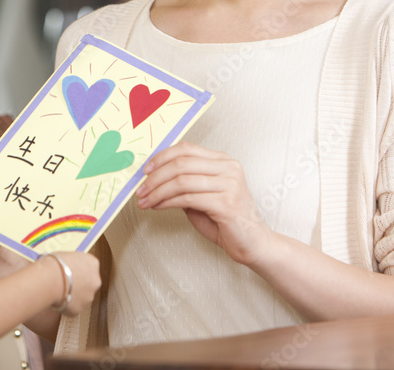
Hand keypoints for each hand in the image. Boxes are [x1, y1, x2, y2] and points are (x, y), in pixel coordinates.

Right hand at [43, 252, 100, 316]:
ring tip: (58, 291)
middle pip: (89, 283)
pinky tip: (56, 299)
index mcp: (92, 263)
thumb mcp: (66, 255)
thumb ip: (72, 262)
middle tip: (65, 283)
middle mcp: (95, 281)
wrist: (49, 280)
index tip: (70, 271)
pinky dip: (65, 305)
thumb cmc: (54, 264)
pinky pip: (72, 307)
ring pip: (82, 297)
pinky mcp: (79, 309)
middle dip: (79, 284)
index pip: (89, 267)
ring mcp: (88, 297)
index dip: (78, 269)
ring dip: (73, 295)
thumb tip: (67, 267)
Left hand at [135, 141, 274, 267]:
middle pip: (181, 163)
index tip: (145, 170)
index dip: (162, 157)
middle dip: (155, 177)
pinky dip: (168, 202)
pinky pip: (188, 198)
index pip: (186, 149)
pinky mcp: (227, 203)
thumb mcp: (201, 195)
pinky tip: (159, 206)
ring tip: (146, 201)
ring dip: (158, 191)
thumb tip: (153, 177)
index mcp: (223, 161)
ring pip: (182, 180)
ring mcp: (230, 184)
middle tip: (140, 189)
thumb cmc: (225, 220)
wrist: (253, 243)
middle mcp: (228, 168)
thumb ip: (184, 183)